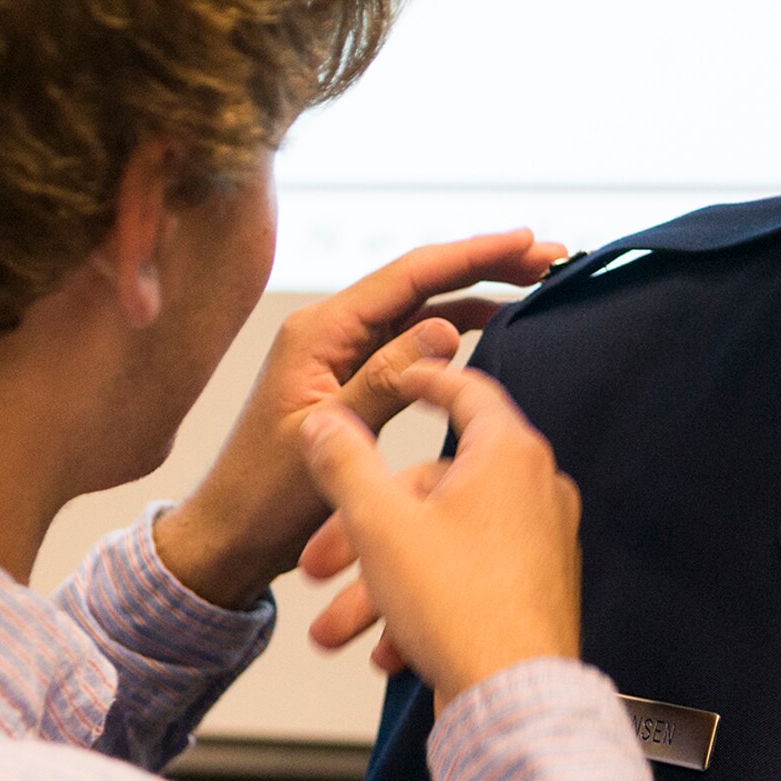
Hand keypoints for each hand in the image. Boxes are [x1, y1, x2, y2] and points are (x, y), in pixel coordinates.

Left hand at [152, 231, 564, 609]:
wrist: (232, 538)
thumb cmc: (267, 498)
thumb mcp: (334, 438)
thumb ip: (387, 380)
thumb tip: (444, 326)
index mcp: (320, 332)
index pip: (408, 277)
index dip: (472, 255)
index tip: (525, 242)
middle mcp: (331, 330)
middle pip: (419, 281)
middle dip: (485, 264)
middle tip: (548, 255)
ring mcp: (342, 352)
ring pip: (420, 307)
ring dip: (476, 291)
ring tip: (533, 280)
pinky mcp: (352, 377)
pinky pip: (411, 340)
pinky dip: (454, 327)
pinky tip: (492, 323)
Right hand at [299, 362, 581, 712]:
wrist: (513, 702)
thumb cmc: (460, 608)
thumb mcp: (379, 524)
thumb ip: (345, 464)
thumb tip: (324, 423)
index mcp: (509, 455)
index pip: (466, 392)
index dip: (424, 379)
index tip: (400, 377)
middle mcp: (535, 490)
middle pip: (433, 488)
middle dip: (364, 531)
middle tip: (319, 566)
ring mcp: (541, 543)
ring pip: (441, 544)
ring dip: (381, 583)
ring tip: (336, 628)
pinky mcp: (536, 591)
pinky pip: (468, 581)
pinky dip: (422, 605)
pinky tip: (387, 649)